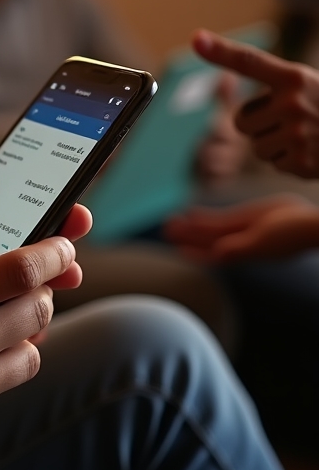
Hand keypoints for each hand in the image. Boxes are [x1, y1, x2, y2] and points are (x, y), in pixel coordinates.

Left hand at [166, 194, 318, 261]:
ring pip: (211, 229)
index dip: (196, 253)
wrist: (311, 223)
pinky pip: (222, 219)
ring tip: (171, 221)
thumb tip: (219, 255)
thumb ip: (241, 248)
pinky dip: (206, 217)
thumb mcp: (263, 241)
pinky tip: (191, 214)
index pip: (213, 255)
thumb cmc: (291, 236)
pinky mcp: (248, 217)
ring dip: (191, 226)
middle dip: (187, 237)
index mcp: (242, 253)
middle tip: (166, 230)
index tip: (178, 251)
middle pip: (207, 241)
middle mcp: (239, 243)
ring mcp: (243, 229)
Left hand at [194, 30, 318, 177]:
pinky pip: (275, 163)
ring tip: (303, 134)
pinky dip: (290, 160)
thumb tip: (199, 41)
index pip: (250, 62)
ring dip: (273, 143)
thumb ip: (263, 71)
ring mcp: (300, 135)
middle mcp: (294, 103)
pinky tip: (312, 150)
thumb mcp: (300, 81)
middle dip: (259, 123)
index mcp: (293, 78)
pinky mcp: (305, 163)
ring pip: (256, 147)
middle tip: (289, 118)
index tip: (197, 38)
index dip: (221, 51)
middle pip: (241, 122)